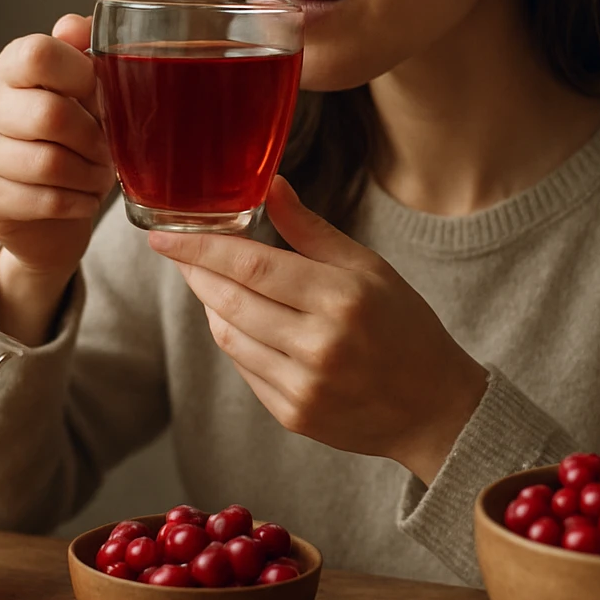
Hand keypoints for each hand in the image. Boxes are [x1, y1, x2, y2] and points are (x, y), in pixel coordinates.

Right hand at [0, 14, 116, 280]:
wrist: (50, 213)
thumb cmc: (74, 141)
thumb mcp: (87, 93)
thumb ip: (85, 53)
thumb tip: (74, 25)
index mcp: (9, 71)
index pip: (37, 54)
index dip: (81, 75)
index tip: (99, 95)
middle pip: (50, 114)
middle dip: (94, 138)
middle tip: (107, 150)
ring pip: (50, 164)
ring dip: (90, 174)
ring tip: (98, 175)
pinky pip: (47, 201)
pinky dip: (80, 202)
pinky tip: (84, 198)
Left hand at [147, 176, 489, 483]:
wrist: (435, 409)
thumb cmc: (406, 327)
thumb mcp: (369, 267)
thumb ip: (312, 229)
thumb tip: (271, 184)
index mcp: (341, 298)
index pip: (252, 265)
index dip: (201, 249)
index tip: (164, 235)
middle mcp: (319, 345)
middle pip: (230, 301)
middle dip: (196, 273)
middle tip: (177, 251)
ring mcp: (303, 386)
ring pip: (229, 337)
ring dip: (211, 305)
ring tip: (210, 281)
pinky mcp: (293, 415)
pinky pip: (244, 369)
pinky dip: (234, 340)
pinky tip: (239, 320)